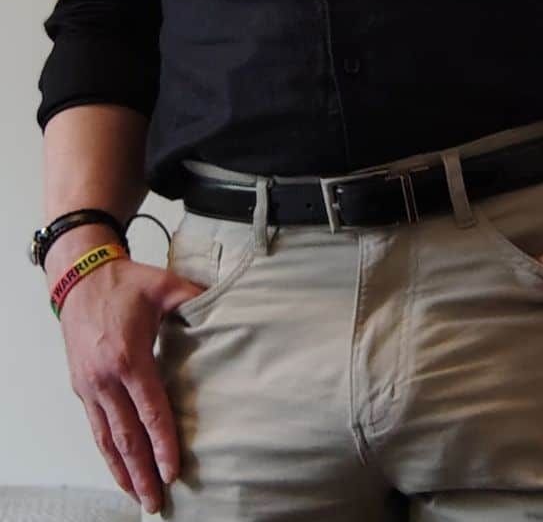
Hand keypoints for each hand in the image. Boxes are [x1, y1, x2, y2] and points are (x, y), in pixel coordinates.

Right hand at [54, 252, 205, 514]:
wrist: (80, 278)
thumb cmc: (123, 283)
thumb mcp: (163, 285)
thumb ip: (195, 298)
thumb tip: (226, 305)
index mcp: (129, 357)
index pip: (150, 410)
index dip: (163, 443)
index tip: (174, 470)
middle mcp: (106, 379)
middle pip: (126, 436)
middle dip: (142, 471)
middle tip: (156, 501)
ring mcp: (90, 387)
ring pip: (107, 439)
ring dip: (123, 471)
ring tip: (138, 497)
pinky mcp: (82, 388)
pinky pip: (96, 428)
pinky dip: (107, 454)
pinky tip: (118, 470)